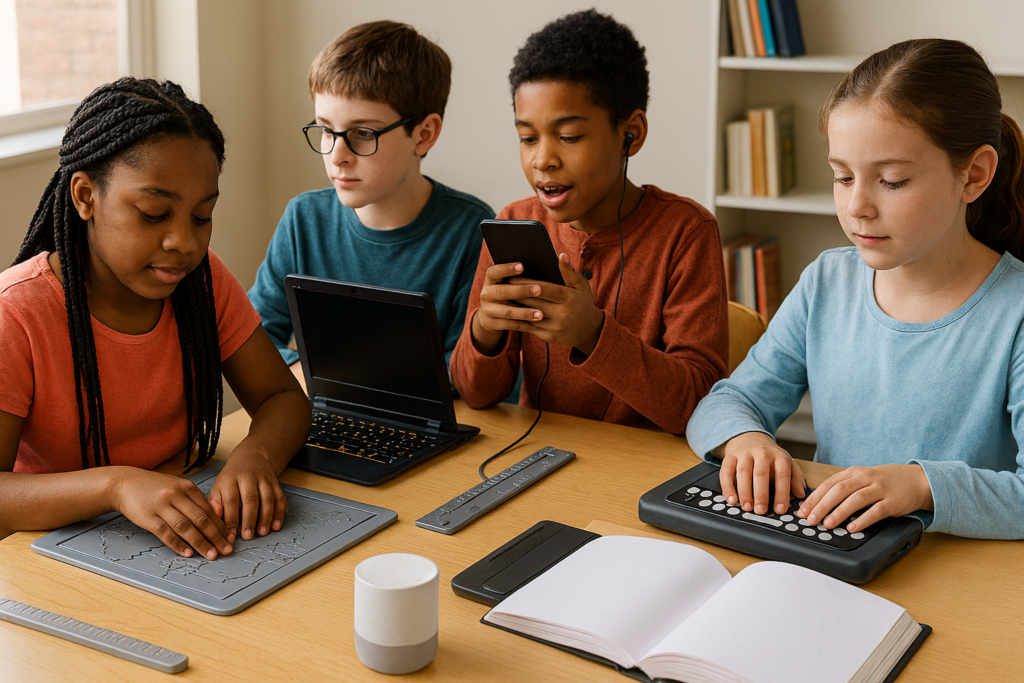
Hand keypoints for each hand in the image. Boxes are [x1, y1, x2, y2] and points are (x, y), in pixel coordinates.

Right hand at [109, 467, 233, 559]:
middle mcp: (177, 496)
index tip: (230, 537)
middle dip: (217, 536)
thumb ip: (194, 500)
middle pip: (201, 519)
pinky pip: (166, 533)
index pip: (209, 509)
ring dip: (201, 543)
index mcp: (187, 488)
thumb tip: (213, 519)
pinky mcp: (148, 517)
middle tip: (227, 549)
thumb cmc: (154, 487)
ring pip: (186, 527)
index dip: (221, 525)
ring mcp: (162, 506)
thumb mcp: (177, 486)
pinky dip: (178, 544)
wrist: (125, 483)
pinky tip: (188, 553)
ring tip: (212, 554)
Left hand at [208, 447, 287, 541]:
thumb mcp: (218, 485)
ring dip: (266, 517)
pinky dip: (279, 513)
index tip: (230, 534)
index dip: (231, 518)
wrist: (251, 455)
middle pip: (250, 498)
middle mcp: (248, 477)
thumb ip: (215, 503)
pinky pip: (280, 498)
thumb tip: (214, 519)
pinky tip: (276, 525)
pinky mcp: (275, 482)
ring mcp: (264, 479)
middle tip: (248, 536)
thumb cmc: (232, 476)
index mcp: (230, 478)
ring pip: (267, 498)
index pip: (231, 499)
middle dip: (250, 519)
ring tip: (262, 532)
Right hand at [471, 261, 546, 354]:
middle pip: (503, 292)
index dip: (507, 268)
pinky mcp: (493, 324)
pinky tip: (536, 324)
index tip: (522, 266)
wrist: (489, 315)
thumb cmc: (507, 292)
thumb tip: (542, 269)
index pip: (495, 272)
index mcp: (490, 280)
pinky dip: (524, 324)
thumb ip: (519, 277)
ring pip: (508, 311)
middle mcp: (486, 294)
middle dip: (522, 290)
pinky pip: (510, 325)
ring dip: (525, 313)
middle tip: (539, 289)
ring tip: (540, 314)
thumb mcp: (507, 283)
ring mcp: (488, 310)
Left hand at [509, 254, 604, 354]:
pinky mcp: (549, 337)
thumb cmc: (582, 302)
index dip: (527, 283)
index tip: (512, 278)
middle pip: (534, 302)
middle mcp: (562, 314)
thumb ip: (570, 271)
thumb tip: (561, 255)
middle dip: (517, 294)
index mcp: (569, 298)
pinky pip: (531, 328)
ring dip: (515, 307)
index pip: (544, 289)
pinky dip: (519, 320)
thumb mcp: (581, 286)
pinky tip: (510, 312)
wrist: (588, 330)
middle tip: (503, 287)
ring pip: (530, 316)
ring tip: (504, 299)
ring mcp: (555, 327)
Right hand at [717, 432, 806, 514]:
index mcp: (778, 456)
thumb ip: (795, 478)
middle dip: (761, 494)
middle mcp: (761, 453)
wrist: (749, 438)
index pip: (782, 475)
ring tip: (747, 507)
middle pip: (761, 473)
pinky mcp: (730, 457)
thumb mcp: (787, 463)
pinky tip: (731, 499)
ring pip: (742, 472)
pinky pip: (726, 471)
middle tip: (761, 510)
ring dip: (744, 492)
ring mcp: (744, 453)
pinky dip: (727, 487)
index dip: (782, 493)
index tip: (780, 509)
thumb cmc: (769, 456)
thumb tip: (801, 493)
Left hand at [797, 464, 932, 532]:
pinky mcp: (893, 501)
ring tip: (828, 524)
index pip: (829, 483)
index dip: (815, 497)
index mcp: (855, 472)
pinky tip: (852, 528)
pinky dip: (863, 519)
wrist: (918, 480)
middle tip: (811, 519)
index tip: (803, 510)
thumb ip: (845, 487)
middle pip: (839, 490)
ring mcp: (880, 489)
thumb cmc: (886, 481)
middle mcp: (865, 478)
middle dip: (822, 505)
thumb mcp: (863, 478)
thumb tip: (820, 502)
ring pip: (855, 499)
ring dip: (839, 512)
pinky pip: (876, 511)